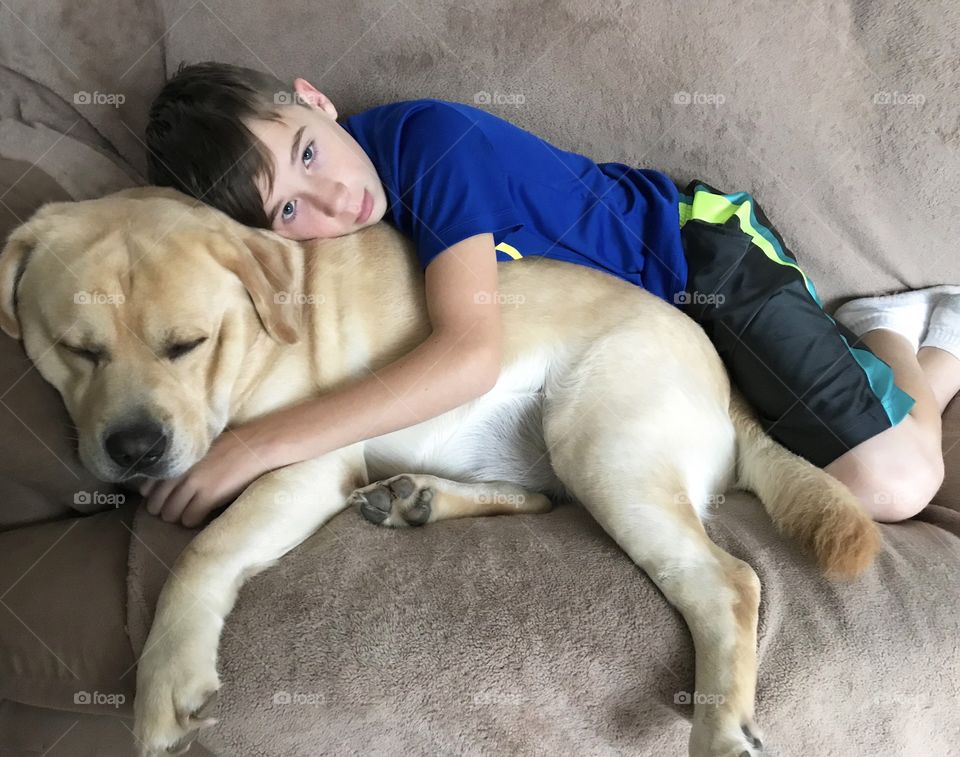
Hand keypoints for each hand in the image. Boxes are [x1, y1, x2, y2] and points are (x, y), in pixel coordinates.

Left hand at [139, 421, 279, 527]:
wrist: (256, 446)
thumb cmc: (230, 446)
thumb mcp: (198, 449)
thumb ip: (179, 463)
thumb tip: (156, 483)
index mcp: (175, 459)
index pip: (148, 487)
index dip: (155, 497)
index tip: (165, 499)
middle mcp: (179, 471)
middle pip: (156, 504)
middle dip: (165, 510)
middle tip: (177, 509)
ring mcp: (194, 484)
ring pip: (171, 514)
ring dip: (179, 517)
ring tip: (190, 511)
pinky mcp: (209, 496)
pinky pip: (189, 519)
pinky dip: (193, 520)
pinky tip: (202, 514)